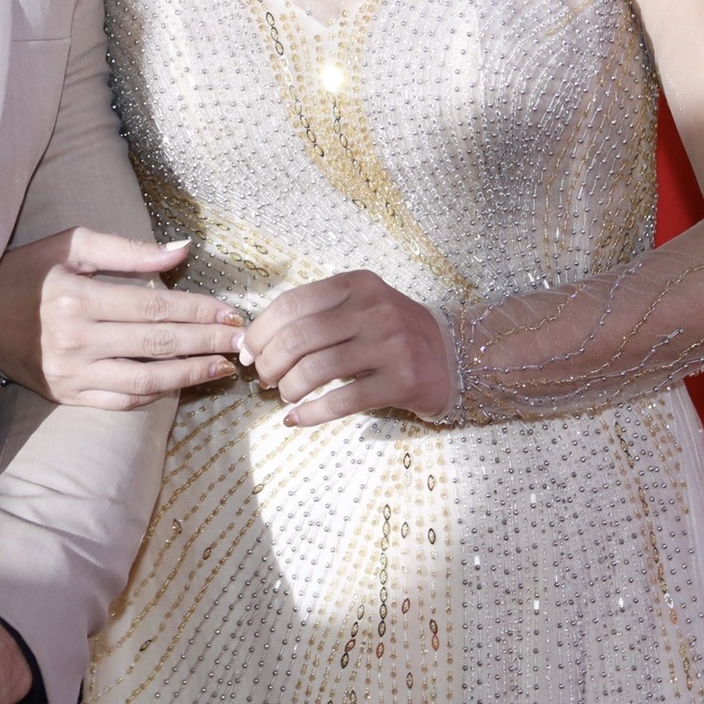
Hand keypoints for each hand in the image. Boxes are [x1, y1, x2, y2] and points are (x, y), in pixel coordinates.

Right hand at [0, 227, 241, 409]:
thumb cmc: (27, 269)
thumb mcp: (72, 244)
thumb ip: (129, 249)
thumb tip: (182, 250)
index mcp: (78, 298)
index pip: (154, 308)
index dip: (198, 311)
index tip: (230, 313)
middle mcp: (76, 340)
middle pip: (157, 344)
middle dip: (207, 343)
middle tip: (242, 342)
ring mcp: (71, 373)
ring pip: (145, 382)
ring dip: (190, 375)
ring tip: (222, 368)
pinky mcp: (66, 395)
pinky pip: (120, 402)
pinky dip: (156, 396)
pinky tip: (182, 384)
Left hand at [243, 270, 455, 426]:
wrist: (454, 354)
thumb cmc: (394, 331)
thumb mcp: (361, 305)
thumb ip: (316, 315)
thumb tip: (256, 343)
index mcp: (357, 284)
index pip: (291, 304)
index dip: (261, 331)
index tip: (249, 351)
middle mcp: (374, 310)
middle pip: (298, 337)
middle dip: (269, 362)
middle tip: (264, 378)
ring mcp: (391, 345)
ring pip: (316, 369)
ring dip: (288, 388)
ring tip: (284, 395)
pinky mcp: (402, 381)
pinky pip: (343, 400)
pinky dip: (311, 413)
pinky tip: (297, 419)